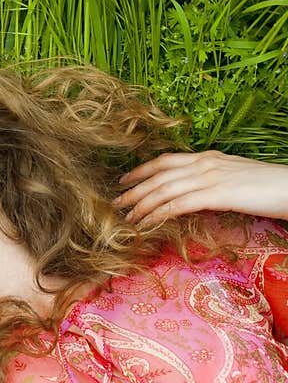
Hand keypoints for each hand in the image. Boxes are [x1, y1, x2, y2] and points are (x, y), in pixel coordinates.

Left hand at [113, 150, 287, 223]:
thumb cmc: (267, 187)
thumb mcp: (233, 178)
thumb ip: (211, 181)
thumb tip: (193, 193)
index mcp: (208, 158)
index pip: (165, 161)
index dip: (141, 170)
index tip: (123, 181)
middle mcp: (204, 164)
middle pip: (158, 175)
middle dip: (133, 190)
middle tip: (115, 203)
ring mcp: (210, 178)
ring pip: (163, 189)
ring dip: (141, 205)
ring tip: (127, 218)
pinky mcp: (217, 194)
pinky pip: (178, 204)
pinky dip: (158, 214)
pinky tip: (147, 224)